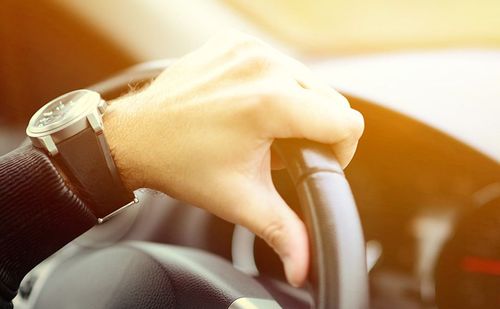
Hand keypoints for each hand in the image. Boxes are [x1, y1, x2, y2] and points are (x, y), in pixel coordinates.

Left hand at [103, 31, 363, 286]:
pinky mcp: (236, 44)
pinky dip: (276, 87)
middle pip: (331, 100)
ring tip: (265, 131)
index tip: (312, 162)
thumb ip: (282, 232)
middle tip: (282, 151)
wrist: (136, 136)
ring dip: (298, 108)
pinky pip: (280, 65)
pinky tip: (251, 108)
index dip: (340, 151)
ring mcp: (248, 50)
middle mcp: (263, 67)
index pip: (345, 122)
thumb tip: (302, 266)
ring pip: (308, 80)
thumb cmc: (180, 163)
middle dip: (318, 130)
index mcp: (270, 103)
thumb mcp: (239, 200)